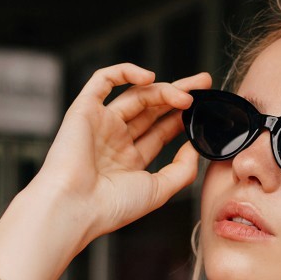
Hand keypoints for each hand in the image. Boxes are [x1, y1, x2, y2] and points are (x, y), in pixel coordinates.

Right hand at [26, 63, 212, 241]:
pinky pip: (103, 80)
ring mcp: (100, 123)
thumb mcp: (158, 190)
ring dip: (163, 89)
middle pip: (152, 109)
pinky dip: (125, 72)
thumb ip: (181, 170)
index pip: (161, 131)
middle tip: (204, 84)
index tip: (205, 109)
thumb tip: (195, 146)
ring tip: (186, 95)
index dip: (183, 118)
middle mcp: (115, 140)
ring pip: (135, 94)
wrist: (75, 207)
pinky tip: (149, 78)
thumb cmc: (112, 206)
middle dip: (179, 94)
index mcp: (130, 160)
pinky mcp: (84, 109)